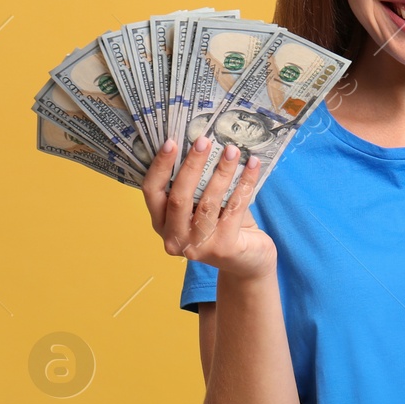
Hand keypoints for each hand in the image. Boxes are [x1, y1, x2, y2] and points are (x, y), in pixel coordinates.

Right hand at [142, 136, 276, 280]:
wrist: (248, 263)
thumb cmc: (222, 227)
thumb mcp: (202, 207)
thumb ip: (196, 185)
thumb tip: (203, 144)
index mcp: (162, 224)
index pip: (151, 192)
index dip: (160, 167)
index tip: (171, 142)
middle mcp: (174, 238)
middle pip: (178, 197)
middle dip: (192, 165)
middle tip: (204, 141)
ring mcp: (198, 246)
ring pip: (208, 202)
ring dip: (222, 171)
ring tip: (233, 150)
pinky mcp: (224, 248)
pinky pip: (235, 208)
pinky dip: (245, 183)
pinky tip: (252, 165)